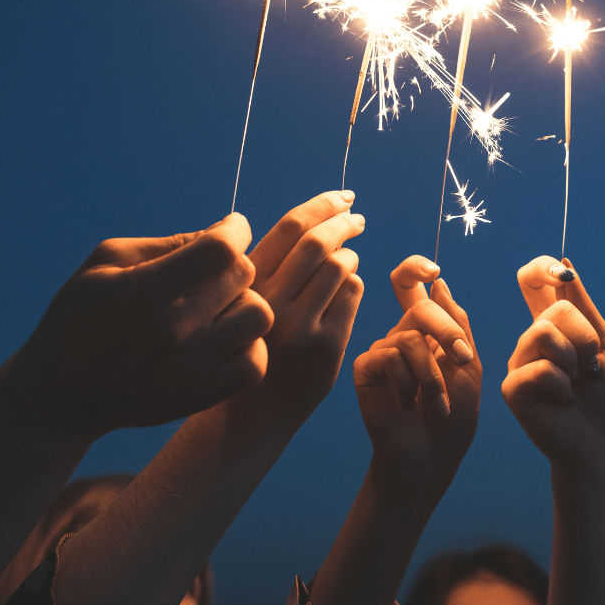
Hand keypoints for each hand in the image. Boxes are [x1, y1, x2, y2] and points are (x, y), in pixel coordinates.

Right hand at [17, 213, 272, 438]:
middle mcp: (173, 330)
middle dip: (232, 264)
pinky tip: (224, 339)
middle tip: (210, 273)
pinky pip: (256, 363)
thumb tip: (222, 231)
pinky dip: (249, 345)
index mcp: (145, 291)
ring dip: (243, 303)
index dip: (235, 230)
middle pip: (242, 276)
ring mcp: (191, 367)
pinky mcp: (201, 396)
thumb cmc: (80, 318)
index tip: (231, 228)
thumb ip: (166, 243)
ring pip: (258, 316)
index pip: (220, 249)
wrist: (58, 395)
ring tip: (217, 307)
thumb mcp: (105, 263)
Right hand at [248, 191, 364, 416]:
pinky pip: (352, 294)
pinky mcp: (326, 347)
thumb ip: (273, 264)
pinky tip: (345, 289)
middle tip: (357, 217)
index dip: (322, 204)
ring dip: (349, 254)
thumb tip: (316, 217)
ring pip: (339, 265)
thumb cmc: (255, 341)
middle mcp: (269, 302)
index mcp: (247, 283)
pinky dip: (354, 283)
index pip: (289, 227)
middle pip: (318, 242)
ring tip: (347, 258)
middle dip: (344, 222)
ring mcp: (299, 326)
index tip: (343, 196)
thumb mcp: (250, 299)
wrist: (256, 409)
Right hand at [353, 256, 479, 487]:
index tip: (433, 270)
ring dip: (433, 373)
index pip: (412, 286)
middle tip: (463, 359)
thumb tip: (439, 282)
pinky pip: (390, 355)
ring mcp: (382, 351)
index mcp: (427, 331)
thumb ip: (457, 324)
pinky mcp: (365, 367)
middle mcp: (401, 335)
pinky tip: (410, 404)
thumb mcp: (468, 366)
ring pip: (409, 336)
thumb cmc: (453, 417)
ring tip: (438, 403)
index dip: (415, 268)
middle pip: (419, 306)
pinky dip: (410, 382)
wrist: (430, 456)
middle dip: (447, 331)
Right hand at [503, 256, 604, 478]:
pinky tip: (564, 399)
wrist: (603, 440)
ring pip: (544, 332)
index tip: (560, 274)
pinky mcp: (513, 387)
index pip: (532, 282)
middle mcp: (531, 340)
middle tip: (589, 367)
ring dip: (574, 359)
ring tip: (576, 383)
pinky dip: (563, 384)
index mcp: (552, 326)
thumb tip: (565, 265)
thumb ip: (585, 308)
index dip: (541, 268)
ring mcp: (519, 362)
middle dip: (585, 337)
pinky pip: (540, 367)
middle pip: (555, 309)